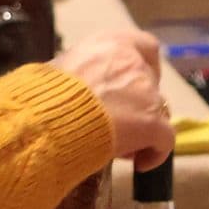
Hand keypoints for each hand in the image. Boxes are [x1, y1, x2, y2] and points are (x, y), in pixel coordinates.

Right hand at [52, 30, 173, 169]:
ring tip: (119, 146)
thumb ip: (80, 72)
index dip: (146, 66)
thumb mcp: (59, 70)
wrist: (46, 120)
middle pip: (150, 85)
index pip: (145, 47)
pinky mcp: (153, 123)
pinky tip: (139, 163)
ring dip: (142, 128)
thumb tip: (76, 84)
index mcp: (112, 44)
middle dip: (138, 104)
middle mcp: (134, 64)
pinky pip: (165, 141)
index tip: (137, 83)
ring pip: (157, 113)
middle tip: (118, 124)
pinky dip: (155, 153)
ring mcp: (148, 94)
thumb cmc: (43, 96)